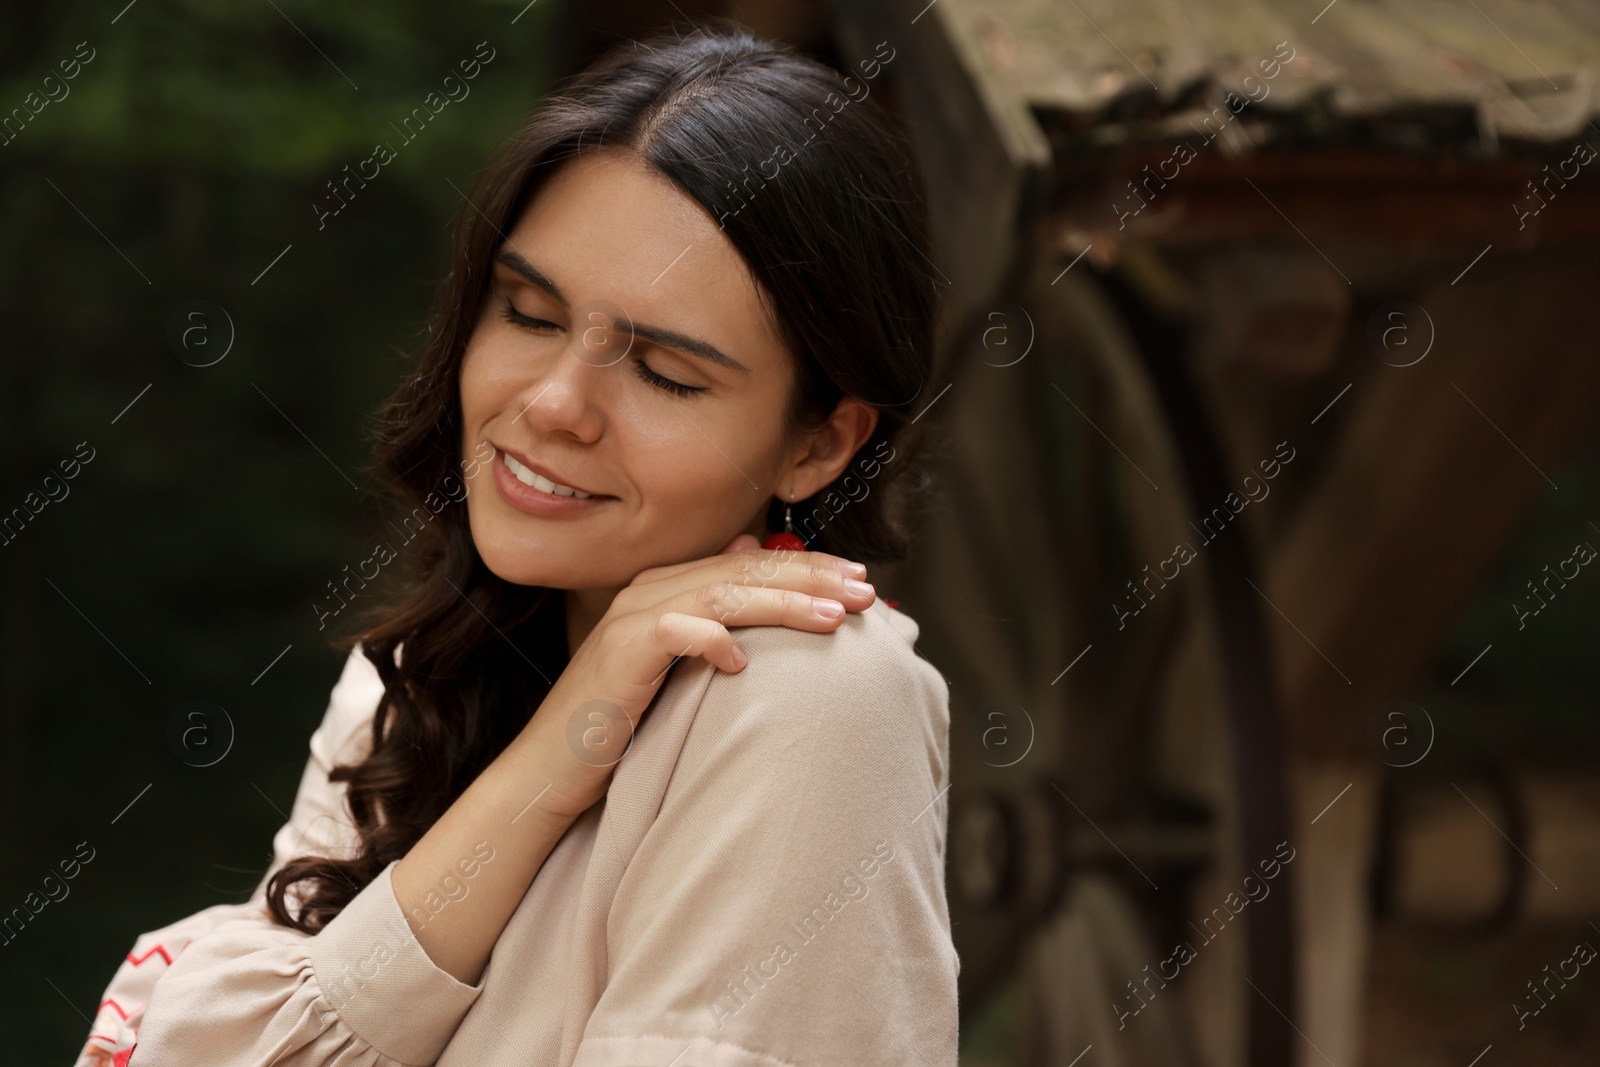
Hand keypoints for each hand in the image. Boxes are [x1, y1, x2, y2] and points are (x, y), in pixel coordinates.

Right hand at [514, 536, 875, 817]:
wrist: (550, 771)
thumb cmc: (622, 727)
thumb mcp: (678, 672)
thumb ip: (715, 625)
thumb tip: (757, 578)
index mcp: (668, 588)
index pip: (751, 562)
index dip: (809, 567)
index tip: (862, 580)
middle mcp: (650, 591)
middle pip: (744, 568)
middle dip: (811, 577)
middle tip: (866, 591)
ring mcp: (632, 619)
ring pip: (721, 592)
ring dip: (782, 602)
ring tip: (835, 618)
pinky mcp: (619, 653)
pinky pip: (674, 631)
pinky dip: (712, 640)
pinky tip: (744, 662)